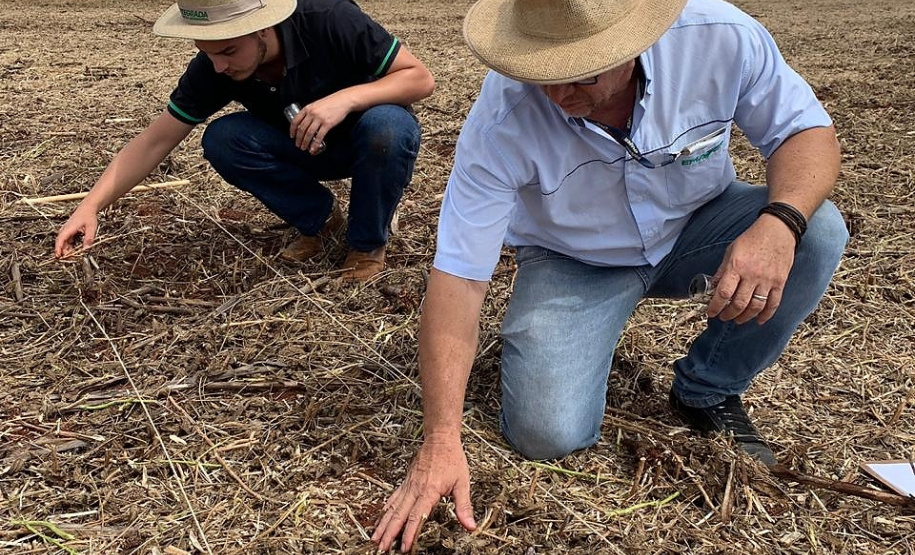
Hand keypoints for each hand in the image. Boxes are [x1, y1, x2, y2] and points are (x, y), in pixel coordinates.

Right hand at [55, 206, 98, 257]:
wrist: (87, 208)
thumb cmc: (88, 216)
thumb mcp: (91, 228)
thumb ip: (89, 238)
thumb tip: (86, 248)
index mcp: (69, 228)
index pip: (61, 239)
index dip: (58, 248)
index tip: (58, 255)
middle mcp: (66, 229)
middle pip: (60, 242)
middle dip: (62, 251)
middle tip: (66, 258)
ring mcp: (67, 230)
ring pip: (63, 241)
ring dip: (66, 249)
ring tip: (71, 256)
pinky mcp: (69, 231)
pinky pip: (67, 240)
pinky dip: (68, 245)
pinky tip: (72, 250)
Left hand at [287, 92, 353, 153]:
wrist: (343, 101)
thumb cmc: (330, 102)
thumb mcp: (316, 105)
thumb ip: (310, 112)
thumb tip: (305, 122)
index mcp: (307, 108)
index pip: (296, 120)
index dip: (292, 130)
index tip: (292, 136)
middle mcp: (312, 113)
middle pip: (301, 129)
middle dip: (298, 139)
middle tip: (298, 145)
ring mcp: (319, 119)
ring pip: (309, 133)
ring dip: (305, 142)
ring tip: (304, 148)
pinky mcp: (327, 124)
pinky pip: (319, 136)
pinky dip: (315, 144)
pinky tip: (313, 148)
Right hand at [372, 437, 475, 552]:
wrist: (440, 439)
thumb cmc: (452, 458)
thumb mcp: (463, 483)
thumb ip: (463, 506)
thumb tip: (469, 525)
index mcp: (429, 491)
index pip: (416, 516)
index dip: (409, 533)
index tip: (404, 547)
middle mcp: (415, 489)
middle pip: (399, 515)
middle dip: (389, 533)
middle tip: (381, 548)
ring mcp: (408, 485)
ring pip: (392, 508)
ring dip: (383, 524)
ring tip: (375, 538)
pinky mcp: (406, 482)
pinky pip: (393, 498)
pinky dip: (386, 510)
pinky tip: (382, 517)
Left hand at [706, 216, 795, 324]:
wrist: (777, 230)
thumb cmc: (751, 239)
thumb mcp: (731, 251)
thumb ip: (722, 271)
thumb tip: (712, 287)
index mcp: (736, 266)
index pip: (723, 293)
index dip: (715, 306)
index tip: (711, 313)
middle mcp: (752, 275)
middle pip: (739, 304)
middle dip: (728, 314)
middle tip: (723, 317)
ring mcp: (767, 280)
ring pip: (755, 307)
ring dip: (745, 317)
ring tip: (737, 320)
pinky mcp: (780, 282)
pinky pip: (773, 303)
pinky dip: (766, 315)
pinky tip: (759, 321)